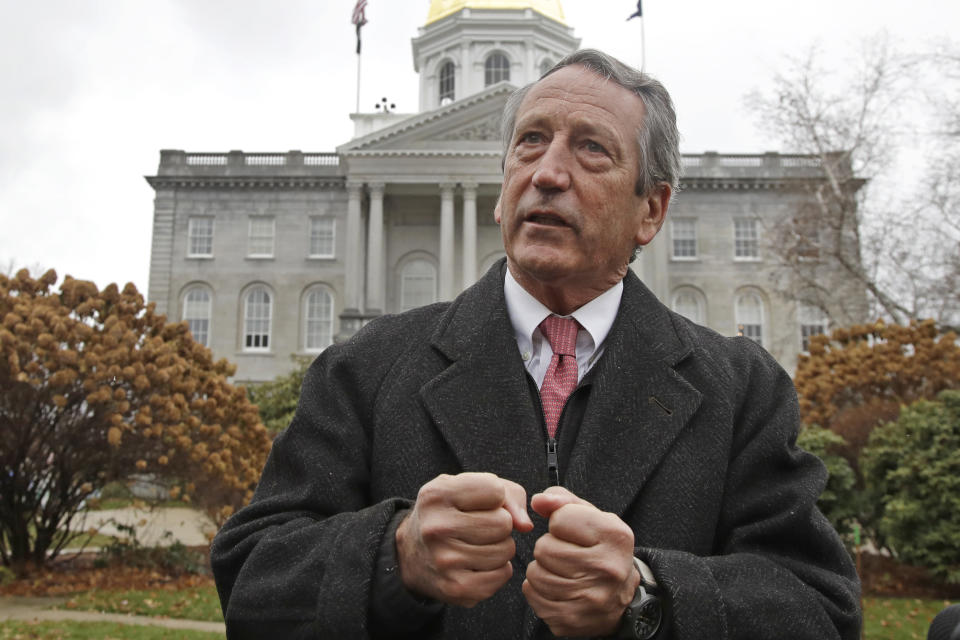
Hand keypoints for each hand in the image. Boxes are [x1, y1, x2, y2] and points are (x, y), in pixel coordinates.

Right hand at [396, 472, 533, 606]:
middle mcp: (436, 528)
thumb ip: (507, 494)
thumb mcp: (468, 488)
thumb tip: (526, 526)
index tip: (477, 503)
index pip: (496, 490)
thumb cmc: (450, 513)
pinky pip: (503, 575)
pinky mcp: (456, 588)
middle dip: (500, 523)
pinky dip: (498, 569)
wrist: (411, 554)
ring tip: (478, 544)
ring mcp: (445, 561)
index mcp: (437, 495)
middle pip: (504, 523)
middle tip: (479, 527)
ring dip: (500, 546)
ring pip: (506, 550)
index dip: (495, 497)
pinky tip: (479, 563)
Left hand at [523, 486, 639, 636]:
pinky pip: (532, 594)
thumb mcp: (591, 517)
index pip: (559, 519)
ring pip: (535, 573)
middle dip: (549, 548)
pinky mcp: (571, 619)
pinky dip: (538, 589)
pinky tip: (557, 588)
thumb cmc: (600, 549)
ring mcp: (590, 598)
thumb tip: (538, 501)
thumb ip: (562, 500)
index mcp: (615, 537)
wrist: (620, 597)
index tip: (575, 533)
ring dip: (542, 568)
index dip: (560, 523)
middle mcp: (607, 569)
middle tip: (567, 554)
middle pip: (544, 548)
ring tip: (562, 570)